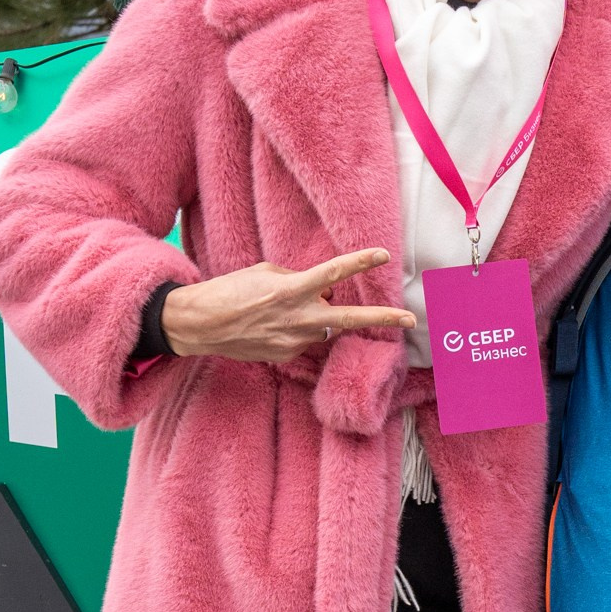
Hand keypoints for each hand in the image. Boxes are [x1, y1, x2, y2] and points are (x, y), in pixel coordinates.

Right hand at [160, 248, 413, 365]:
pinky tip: (273, 324)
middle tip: (410, 319)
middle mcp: (299, 318)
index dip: (360, 262)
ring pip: (324, 328)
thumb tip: (321, 292)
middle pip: (351, 319)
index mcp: (292, 290)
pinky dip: (298, 329)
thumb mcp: (265, 273)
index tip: (382, 255)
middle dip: (383, 319)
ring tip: (285, 308)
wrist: (200, 325)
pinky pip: (304, 339)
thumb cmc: (229, 291)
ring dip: (321, 317)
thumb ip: (298, 280)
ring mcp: (295, 341)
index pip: (334, 274)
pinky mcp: (287, 356)